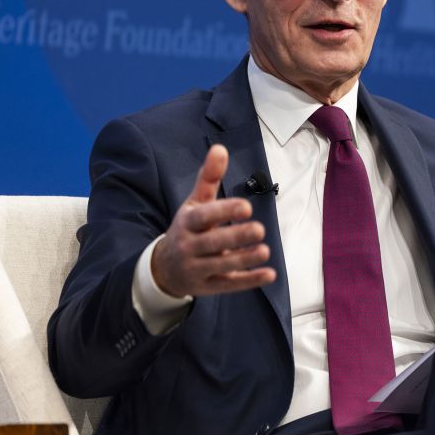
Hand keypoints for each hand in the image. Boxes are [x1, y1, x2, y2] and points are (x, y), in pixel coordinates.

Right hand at [151, 144, 275, 297]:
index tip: (246, 206)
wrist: (164, 268)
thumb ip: (209, 178)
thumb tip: (220, 148)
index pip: (204, 216)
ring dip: (244, 259)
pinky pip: (230, 284)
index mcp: (188, 222)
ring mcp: (198, 268)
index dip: (224, 211)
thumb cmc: (188, 228)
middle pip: (213, 242)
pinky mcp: (209, 285)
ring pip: (222, 265)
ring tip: (265, 250)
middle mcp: (190, 246)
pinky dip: (250, 280)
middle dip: (236, 237)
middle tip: (259, 229)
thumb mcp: (195, 203)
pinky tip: (270, 274)